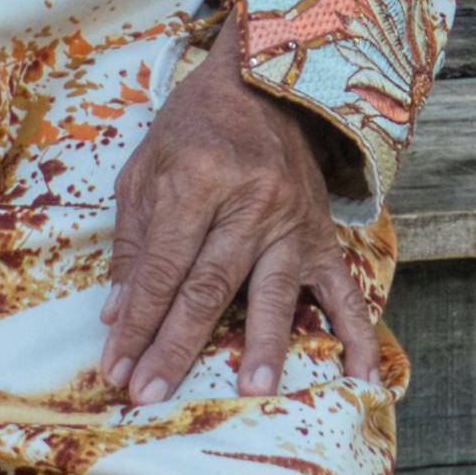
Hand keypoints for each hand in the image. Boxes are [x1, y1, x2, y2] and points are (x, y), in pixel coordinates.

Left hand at [97, 44, 372, 406]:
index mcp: (198, 178)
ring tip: (250, 390)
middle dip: (176, 346)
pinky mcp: (324, 234)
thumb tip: (115, 314)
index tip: (116, 366)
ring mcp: (293, 220)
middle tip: (151, 394)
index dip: (137, 321)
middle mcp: (250, 201)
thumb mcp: (147, 167)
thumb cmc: (195, 125)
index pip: (164, 266)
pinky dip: (356, 336)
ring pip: (272, 292)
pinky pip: (344, 291)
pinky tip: (360, 376)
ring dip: (260, 345)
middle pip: (210, 288)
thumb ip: (133, 243)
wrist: (267, 80)